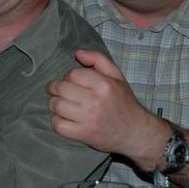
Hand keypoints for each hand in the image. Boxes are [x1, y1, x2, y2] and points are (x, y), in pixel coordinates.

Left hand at [46, 50, 166, 165]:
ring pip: (57, 105)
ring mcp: (88, 119)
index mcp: (103, 84)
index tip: (70, 81)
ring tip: (59, 103)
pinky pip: (58, 125)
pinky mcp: (83, 134)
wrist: (135, 133)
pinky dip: (56, 121)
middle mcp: (95, 101)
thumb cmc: (124, 102)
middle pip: (61, 88)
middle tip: (57, 90)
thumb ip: (98, 59)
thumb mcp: (117, 76)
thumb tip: (77, 53)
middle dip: (55, 88)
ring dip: (54, 103)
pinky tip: (63, 117)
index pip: (72, 74)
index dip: (69, 76)